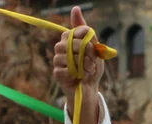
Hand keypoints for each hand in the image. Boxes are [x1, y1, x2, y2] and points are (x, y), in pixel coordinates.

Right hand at [53, 8, 102, 123]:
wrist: (90, 87)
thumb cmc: (92, 67)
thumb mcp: (94, 48)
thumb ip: (87, 32)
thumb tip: (75, 8)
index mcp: (70, 38)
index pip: (79, 31)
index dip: (89, 41)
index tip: (93, 49)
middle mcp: (61, 47)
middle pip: (74, 43)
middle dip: (87, 54)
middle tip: (92, 63)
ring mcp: (57, 60)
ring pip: (70, 57)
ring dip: (84, 66)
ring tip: (88, 71)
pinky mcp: (57, 73)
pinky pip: (66, 70)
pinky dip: (77, 74)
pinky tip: (80, 77)